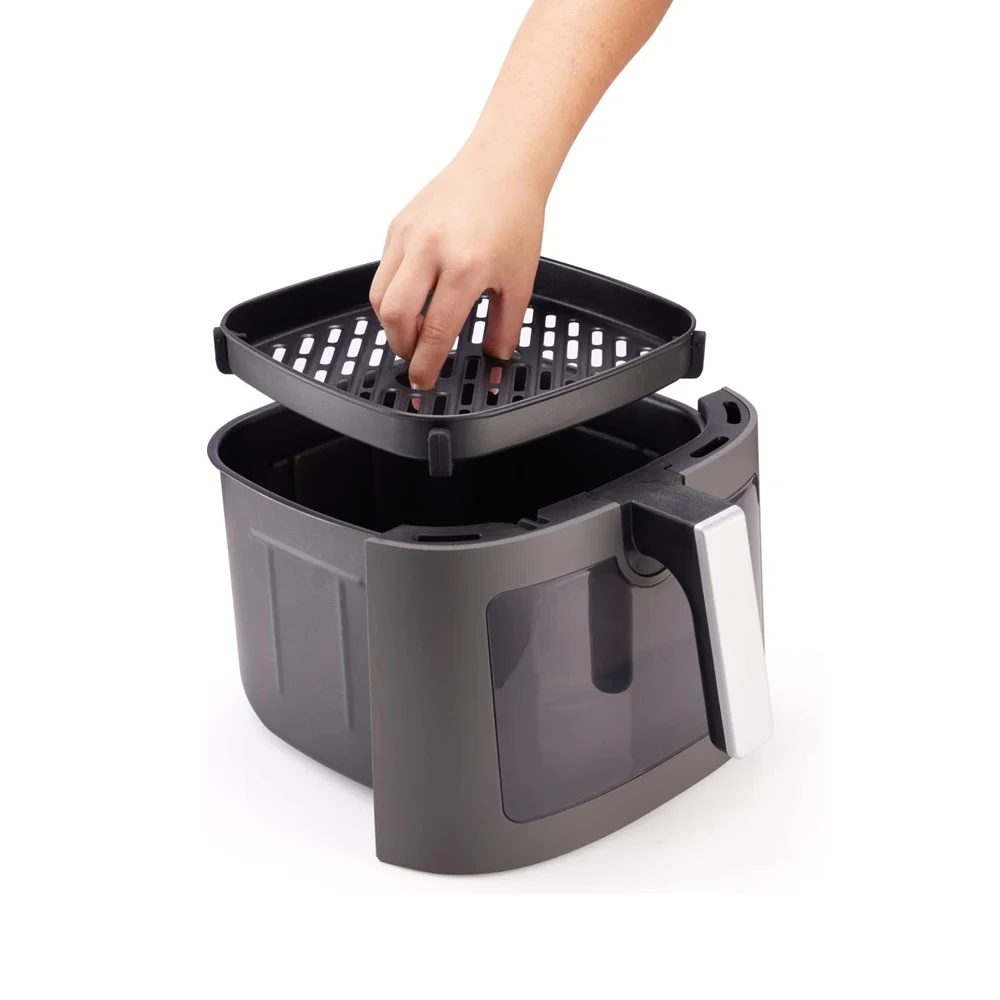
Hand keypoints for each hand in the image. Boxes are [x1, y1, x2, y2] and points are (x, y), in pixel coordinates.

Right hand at [369, 146, 546, 389]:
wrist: (503, 164)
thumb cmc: (515, 217)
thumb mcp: (520, 283)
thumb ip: (505, 330)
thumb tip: (494, 365)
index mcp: (466, 266)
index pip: (435, 331)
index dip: (426, 364)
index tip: (424, 381)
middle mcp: (432, 249)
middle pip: (395, 316)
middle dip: (402, 347)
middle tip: (416, 358)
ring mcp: (409, 234)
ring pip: (380, 295)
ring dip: (392, 324)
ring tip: (413, 331)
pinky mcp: (397, 225)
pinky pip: (383, 271)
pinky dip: (392, 294)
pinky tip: (414, 298)